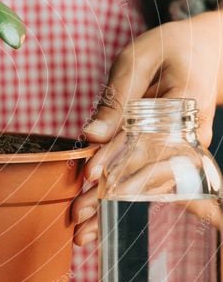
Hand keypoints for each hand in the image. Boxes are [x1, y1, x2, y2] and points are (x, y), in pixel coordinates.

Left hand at [71, 11, 222, 245]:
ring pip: (147, 183)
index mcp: (187, 103)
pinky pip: (149, 179)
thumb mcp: (139, 58)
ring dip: (114, 206)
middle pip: (148, 170)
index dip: (117, 157)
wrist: (205, 52)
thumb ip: (116, 96)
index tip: (90, 175)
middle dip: (111, 195)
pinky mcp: (175, 156)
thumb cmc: (170, 49)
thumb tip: (91, 135)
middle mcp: (191, 136)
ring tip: (83, 232)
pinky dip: (123, 199)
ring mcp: (187, 150)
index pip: (148, 138)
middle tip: (77, 217)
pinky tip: (99, 222)